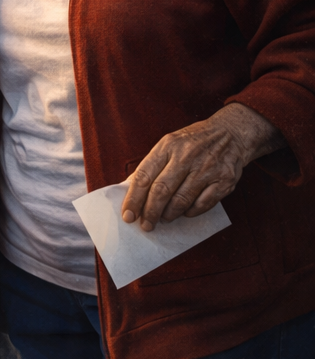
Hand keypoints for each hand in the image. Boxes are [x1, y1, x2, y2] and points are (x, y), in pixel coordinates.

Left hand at [121, 103, 283, 231]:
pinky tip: (185, 213)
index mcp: (168, 146)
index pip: (144, 176)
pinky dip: (190, 212)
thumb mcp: (169, 144)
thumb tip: (133, 191)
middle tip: (146, 225)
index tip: (128, 215)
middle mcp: (186, 157)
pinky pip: (203, 204)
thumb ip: (153, 165)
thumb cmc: (193, 142)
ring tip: (163, 218)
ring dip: (169, 214)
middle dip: (150, 212)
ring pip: (181, 200)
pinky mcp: (224, 181)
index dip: (134, 199)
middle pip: (161, 191)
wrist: (231, 134)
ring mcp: (206, 169)